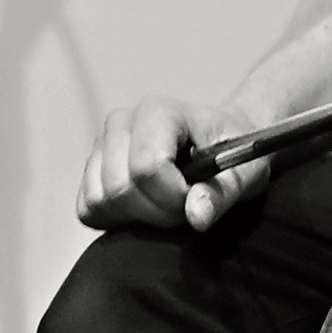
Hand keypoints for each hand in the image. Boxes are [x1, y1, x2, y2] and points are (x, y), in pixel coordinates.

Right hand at [76, 96, 245, 234]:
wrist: (220, 144)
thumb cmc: (234, 153)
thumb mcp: (245, 172)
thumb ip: (221, 194)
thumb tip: (195, 216)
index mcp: (158, 112)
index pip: (147, 167)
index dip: (173, 196)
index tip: (196, 200)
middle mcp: (121, 123)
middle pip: (119, 189)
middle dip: (156, 212)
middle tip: (184, 209)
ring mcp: (100, 146)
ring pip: (99, 201)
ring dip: (136, 218)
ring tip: (165, 207)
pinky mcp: (91, 170)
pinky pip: (86, 209)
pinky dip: (114, 220)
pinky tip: (143, 210)